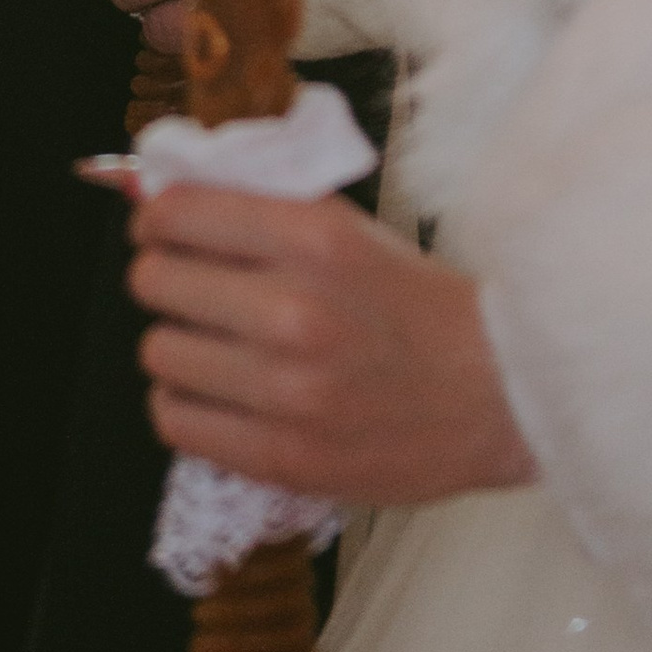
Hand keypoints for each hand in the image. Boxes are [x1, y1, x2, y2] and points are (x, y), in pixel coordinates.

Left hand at [130, 184, 537, 509]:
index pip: (176, 213)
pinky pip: (176, 422)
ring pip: (158, 354)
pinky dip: (185, 405)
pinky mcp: (284, 460)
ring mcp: (287, 393)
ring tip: (210, 346)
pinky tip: (217, 394)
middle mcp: (294, 312)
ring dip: (176, 345)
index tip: (160, 229)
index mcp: (311, 239)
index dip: (155, 219)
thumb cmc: (413, 303)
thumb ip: (257, 205)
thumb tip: (155, 192)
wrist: (498, 393)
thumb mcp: (344, 228)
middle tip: (188, 288)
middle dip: (163, 278)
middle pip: (153, 282)